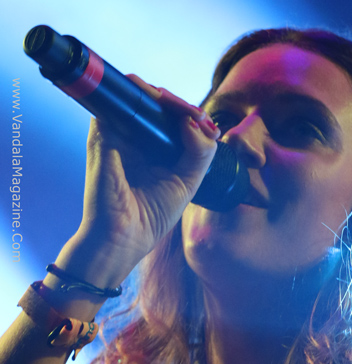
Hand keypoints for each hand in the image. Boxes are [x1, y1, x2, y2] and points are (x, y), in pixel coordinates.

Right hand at [74, 74, 219, 274]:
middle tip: (198, 116)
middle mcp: (135, 140)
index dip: (190, 117)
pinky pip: (119, 102)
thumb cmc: (152, 217)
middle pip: (157, 106)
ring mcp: (118, 135)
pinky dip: (140, 96)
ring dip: (163, 96)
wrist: (124, 237)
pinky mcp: (103, 134)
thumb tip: (196, 121)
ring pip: (139, 98)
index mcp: (155, 153)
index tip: (208, 126)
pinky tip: (160, 104)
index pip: (172, 122)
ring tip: (184, 110)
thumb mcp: (188, 183)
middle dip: (180, 105)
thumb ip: (199, 152)